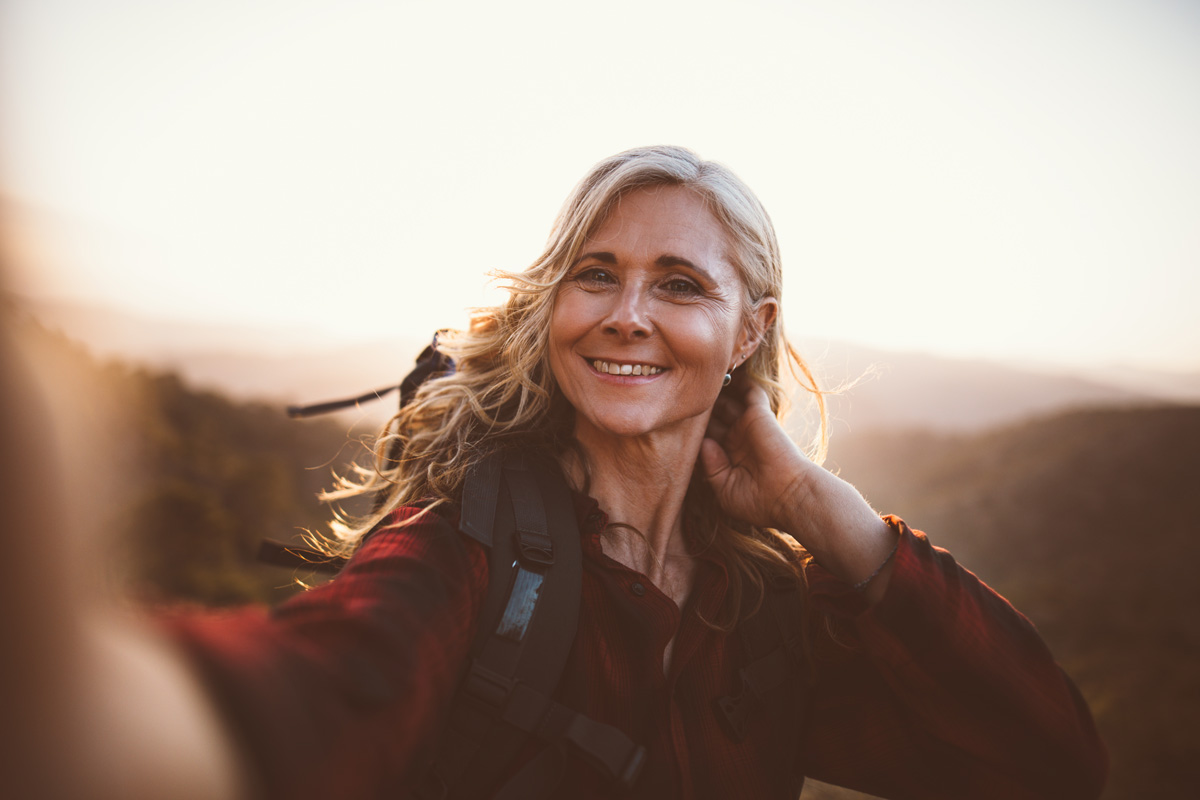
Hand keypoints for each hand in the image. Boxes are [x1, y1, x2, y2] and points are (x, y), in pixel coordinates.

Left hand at [699, 375, 897, 592]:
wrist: (788, 496)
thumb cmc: (758, 501)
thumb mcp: (725, 489)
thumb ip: (710, 467)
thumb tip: (701, 443)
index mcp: (728, 458)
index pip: (706, 437)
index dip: (692, 430)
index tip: (675, 420)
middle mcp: (736, 439)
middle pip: (713, 417)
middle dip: (699, 409)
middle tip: (682, 395)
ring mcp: (747, 426)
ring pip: (727, 402)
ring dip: (715, 392)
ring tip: (697, 379)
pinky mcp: (759, 414)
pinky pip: (749, 391)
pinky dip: (739, 381)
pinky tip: (721, 371)